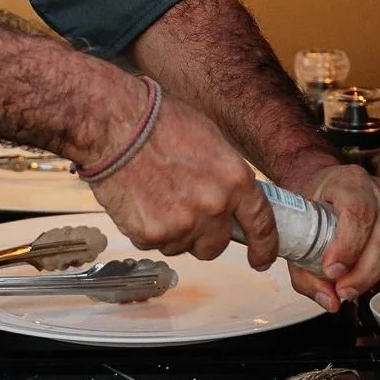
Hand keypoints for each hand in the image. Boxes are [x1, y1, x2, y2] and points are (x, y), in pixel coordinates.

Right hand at [86, 94, 279, 270]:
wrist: (115, 123)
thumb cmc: (160, 121)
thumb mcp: (210, 140)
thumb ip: (226, 177)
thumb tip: (230, 199)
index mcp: (234, 180)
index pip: (261, 225)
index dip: (264, 247)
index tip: (261, 259)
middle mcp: (213, 207)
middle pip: (216, 245)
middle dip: (204, 235)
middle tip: (184, 211)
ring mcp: (182, 225)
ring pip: (182, 246)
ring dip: (172, 231)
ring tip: (154, 194)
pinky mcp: (151, 235)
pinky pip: (154, 244)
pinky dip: (147, 229)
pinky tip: (138, 200)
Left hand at [282, 165, 379, 312]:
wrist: (320, 185)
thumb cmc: (312, 210)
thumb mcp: (298, 237)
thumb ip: (308, 275)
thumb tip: (330, 301)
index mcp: (348, 183)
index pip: (358, 212)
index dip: (348, 247)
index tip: (332, 272)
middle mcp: (379, 189)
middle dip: (368, 271)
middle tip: (347, 290)